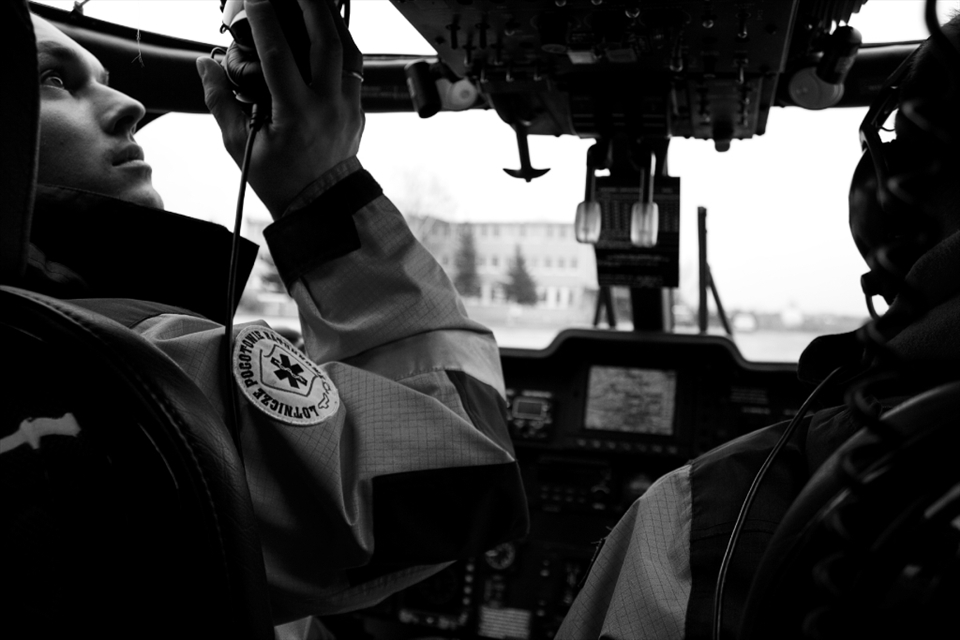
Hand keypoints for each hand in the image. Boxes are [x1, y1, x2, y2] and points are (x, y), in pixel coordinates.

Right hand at [197, 0, 363, 216]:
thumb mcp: (239, 144)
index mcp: (296, 113)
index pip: (278, 53)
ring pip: (349, 51)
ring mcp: (348, 107)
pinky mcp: (359, 110)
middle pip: (326, 42)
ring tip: (316, 1)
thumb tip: (205, 63)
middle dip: (312, 5)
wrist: (320, 205)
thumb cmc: (278, 178)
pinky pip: (355, 68)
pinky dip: (342, 44)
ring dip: (333, 20)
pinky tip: (329, 31)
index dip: (265, 18)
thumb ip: (220, 100)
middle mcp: (328, 105)